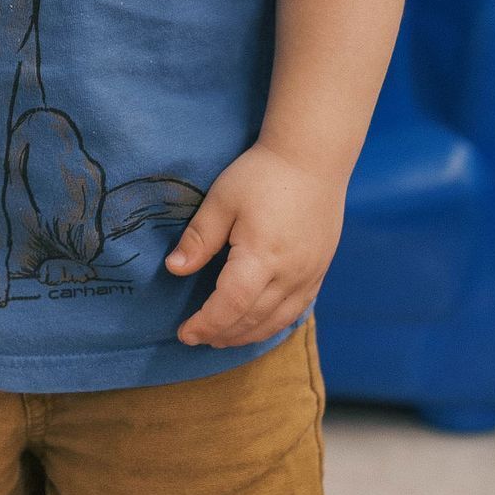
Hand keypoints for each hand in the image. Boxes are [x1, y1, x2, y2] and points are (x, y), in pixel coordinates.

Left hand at [165, 142, 346, 349]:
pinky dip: (272, 325)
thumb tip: (174, 268)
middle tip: (197, 336)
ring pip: (276, 321)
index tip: (184, 332)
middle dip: (221, 334)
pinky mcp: (320, 271)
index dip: (206, 324)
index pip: (230, 306)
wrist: (313, 157)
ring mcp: (309, 275)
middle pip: (252, 320)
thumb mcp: (223, 199)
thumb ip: (200, 238)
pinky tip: (256, 324)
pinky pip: (296, 311)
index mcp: (261, 256)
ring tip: (221, 338)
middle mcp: (290, 273)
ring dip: (246, 335)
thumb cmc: (263, 174)